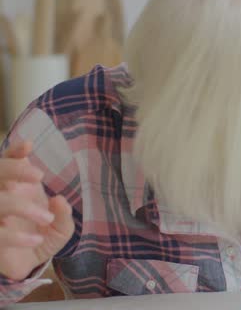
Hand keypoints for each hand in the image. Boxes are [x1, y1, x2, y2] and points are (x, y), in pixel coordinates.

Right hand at [0, 141, 74, 279]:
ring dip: (20, 206)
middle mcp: (1, 198)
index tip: (28, 145)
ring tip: (47, 218)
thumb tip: (59, 200)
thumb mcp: (60, 227)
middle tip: (39, 176)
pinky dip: (16, 237)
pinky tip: (36, 240)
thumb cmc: (40, 237)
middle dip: (13, 170)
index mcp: (16, 189)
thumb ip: (64, 214)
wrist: (25, 265)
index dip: (14, 153)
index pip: (8, 163)